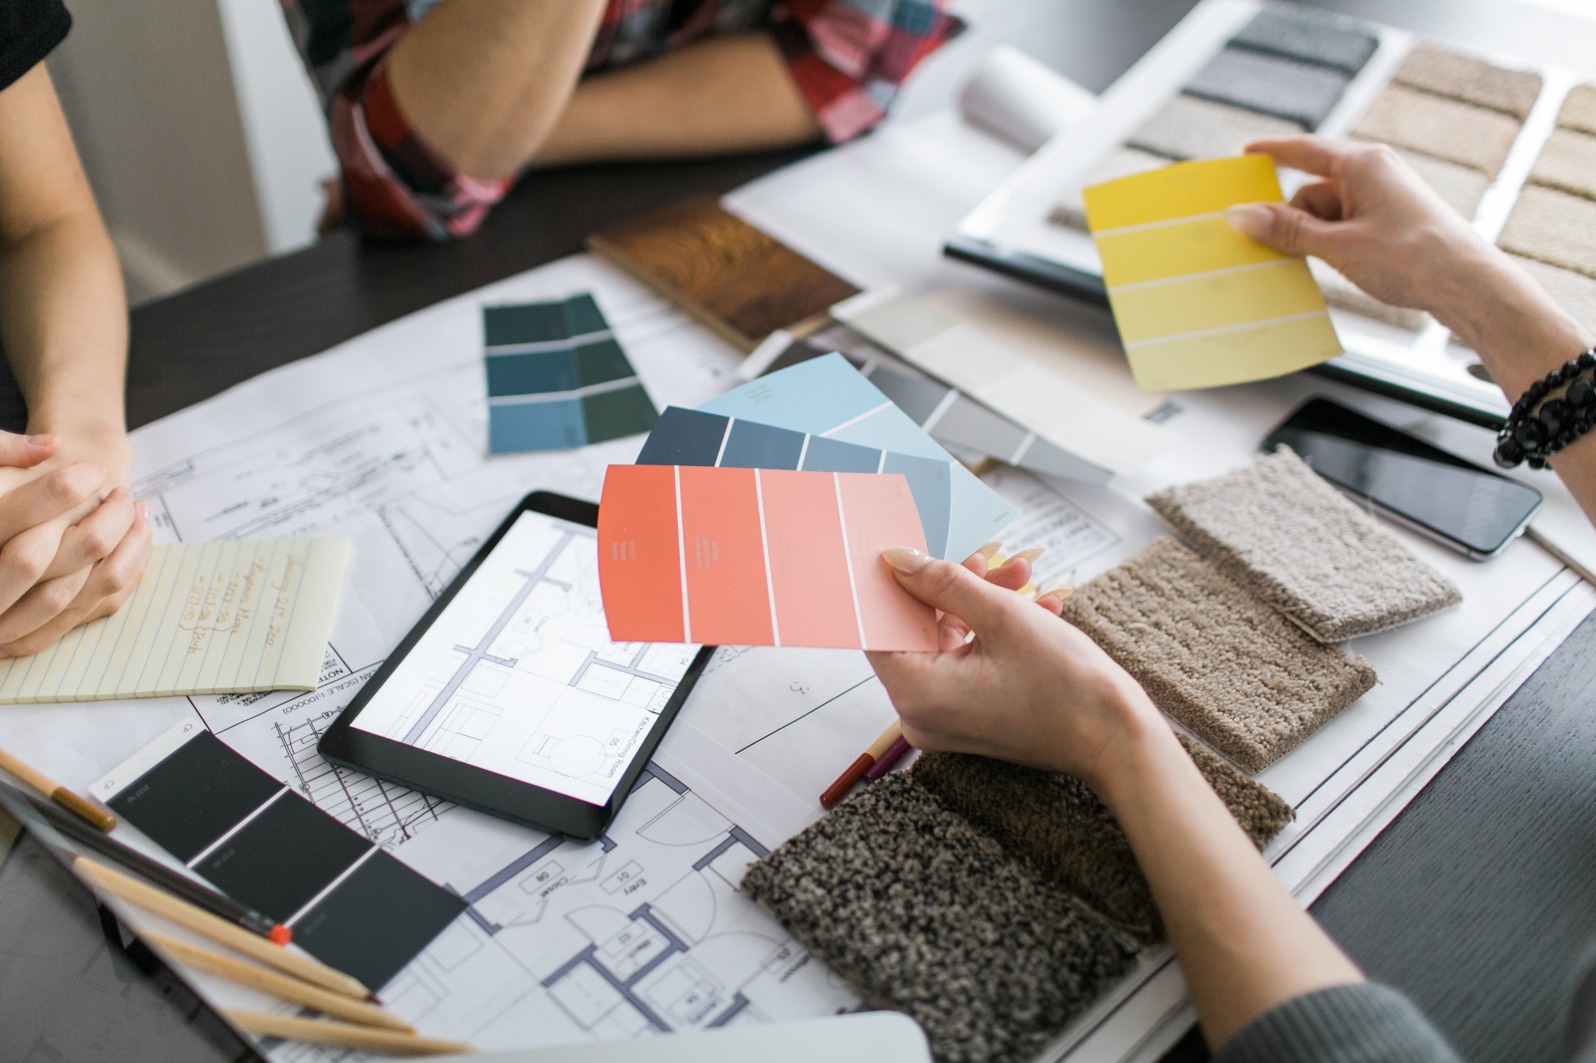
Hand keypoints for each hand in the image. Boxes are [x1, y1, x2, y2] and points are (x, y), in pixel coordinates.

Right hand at [0, 429, 146, 654]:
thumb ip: (3, 449)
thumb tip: (52, 444)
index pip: (25, 514)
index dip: (70, 488)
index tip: (95, 472)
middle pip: (71, 550)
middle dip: (110, 518)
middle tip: (123, 494)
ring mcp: (14, 612)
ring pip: (91, 584)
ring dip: (129, 546)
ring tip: (136, 512)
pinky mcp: (39, 629)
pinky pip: (98, 606)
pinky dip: (127, 571)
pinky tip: (134, 539)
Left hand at [864, 547, 1162, 791]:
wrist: (1119, 739)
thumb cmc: (1066, 685)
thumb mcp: (1002, 615)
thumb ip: (943, 581)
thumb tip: (898, 559)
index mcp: (916, 694)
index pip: (878, 630)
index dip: (892, 586)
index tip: (907, 553)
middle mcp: (921, 715)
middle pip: (917, 633)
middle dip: (952, 589)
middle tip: (985, 558)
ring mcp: (946, 721)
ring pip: (948, 644)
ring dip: (980, 605)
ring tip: (1020, 575)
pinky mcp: (970, 719)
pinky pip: (967, 664)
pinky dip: (990, 634)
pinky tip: (1032, 606)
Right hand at [1226, 135, 1501, 319]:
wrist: (1469, 285)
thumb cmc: (1413, 258)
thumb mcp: (1338, 246)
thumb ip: (1287, 230)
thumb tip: (1240, 215)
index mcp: (1363, 164)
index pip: (1304, 150)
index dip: (1270, 151)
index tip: (1243, 154)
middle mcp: (1374, 173)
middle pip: (1311, 190)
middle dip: (1290, 219)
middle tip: (1266, 246)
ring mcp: (1383, 198)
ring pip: (1326, 213)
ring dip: (1311, 238)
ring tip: (1316, 266)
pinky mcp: (1390, 222)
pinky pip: (1344, 227)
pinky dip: (1329, 245)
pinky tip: (1330, 268)